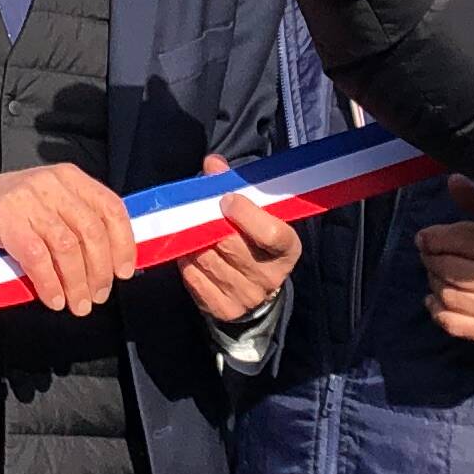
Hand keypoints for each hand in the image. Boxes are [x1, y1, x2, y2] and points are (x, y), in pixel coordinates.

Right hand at [0, 161, 140, 315]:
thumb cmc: (2, 211)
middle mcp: (51, 183)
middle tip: (97, 297)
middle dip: (100, 271)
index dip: (123, 243)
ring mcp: (26, 199)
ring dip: (77, 283)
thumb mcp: (44, 204)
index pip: (110, 208)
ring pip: (67, 247)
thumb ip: (74, 222)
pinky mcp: (3, 218)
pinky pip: (37, 258)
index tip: (125, 273)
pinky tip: (53, 299)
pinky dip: (49, 284)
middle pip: (91, 231)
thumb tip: (110, 263)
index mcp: (68, 177)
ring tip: (77, 305)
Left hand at [179, 159, 300, 324]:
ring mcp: (246, 296)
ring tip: (192, 230)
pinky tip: (189, 251)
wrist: (257, 287)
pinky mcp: (222, 309)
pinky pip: (194, 278)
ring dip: (194, 241)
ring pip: (208, 260)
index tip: (226, 199)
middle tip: (198, 211)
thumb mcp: (258, 214)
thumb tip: (213, 164)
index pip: (270, 233)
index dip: (246, 213)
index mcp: (287, 250)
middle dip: (210, 224)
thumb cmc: (256, 240)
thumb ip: (237, 186)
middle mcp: (270, 277)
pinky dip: (186, 261)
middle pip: (231, 245)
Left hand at [418, 181, 473, 346]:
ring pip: (449, 295)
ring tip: (437, 270)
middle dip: (431, 257)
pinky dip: (437, 310)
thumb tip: (453, 181)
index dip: (439, 237)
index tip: (425, 235)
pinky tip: (436, 298)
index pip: (470, 241)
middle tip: (428, 250)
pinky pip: (454, 324)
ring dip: (434, 280)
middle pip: (453, 269)